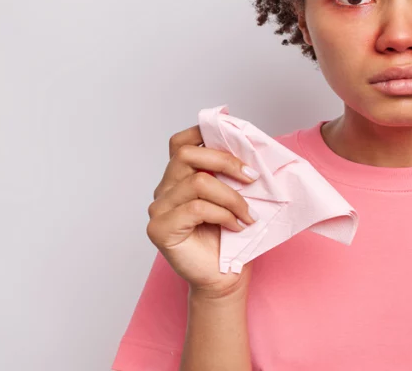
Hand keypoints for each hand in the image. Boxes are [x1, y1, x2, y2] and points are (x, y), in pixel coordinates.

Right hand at [146, 125, 260, 298]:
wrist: (225, 277)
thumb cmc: (231, 238)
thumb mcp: (236, 196)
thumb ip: (234, 173)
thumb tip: (253, 147)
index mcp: (179, 177)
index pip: (181, 143)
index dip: (204, 133)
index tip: (237, 141)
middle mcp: (164, 189)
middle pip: (187, 155)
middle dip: (226, 161)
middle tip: (253, 177)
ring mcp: (159, 208)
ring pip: (198, 182)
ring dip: (232, 197)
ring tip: (249, 214)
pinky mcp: (160, 229)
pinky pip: (196, 208)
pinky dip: (223, 214)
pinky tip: (236, 226)